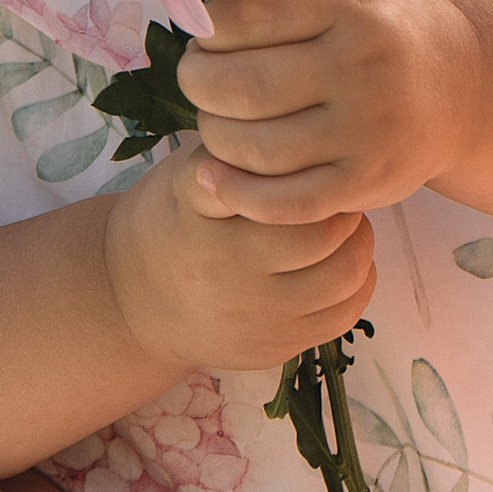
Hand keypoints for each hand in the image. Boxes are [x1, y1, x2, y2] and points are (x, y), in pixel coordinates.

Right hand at [101, 137, 376, 379]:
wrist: (134, 301)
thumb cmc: (169, 222)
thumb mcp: (183, 180)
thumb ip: (232, 161)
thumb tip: (286, 140)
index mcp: (217, 240)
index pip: (302, 208)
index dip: (319, 179)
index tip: (313, 165)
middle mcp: (240, 289)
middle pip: (331, 244)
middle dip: (345, 212)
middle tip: (334, 191)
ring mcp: (261, 326)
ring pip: (347, 281)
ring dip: (358, 246)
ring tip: (341, 226)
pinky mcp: (276, 350)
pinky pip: (342, 317)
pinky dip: (355, 284)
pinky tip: (338, 262)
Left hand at [183, 0, 482, 226]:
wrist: (461, 82)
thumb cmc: (377, 29)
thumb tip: (190, 8)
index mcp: (348, 2)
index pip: (244, 17)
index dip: (207, 32)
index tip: (204, 38)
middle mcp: (362, 62)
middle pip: (243, 87)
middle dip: (199, 86)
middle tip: (198, 82)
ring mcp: (369, 127)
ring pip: (255, 147)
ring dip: (214, 138)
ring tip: (215, 122)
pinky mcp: (369, 180)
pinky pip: (285, 201)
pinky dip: (237, 194)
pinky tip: (213, 177)